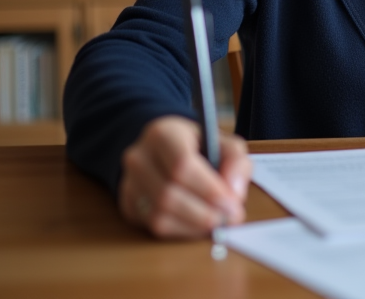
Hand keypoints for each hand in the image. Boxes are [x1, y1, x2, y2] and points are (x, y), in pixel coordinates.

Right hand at [118, 115, 252, 238]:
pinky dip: (182, 231)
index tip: (232, 204)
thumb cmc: (198, 148)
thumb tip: (233, 193)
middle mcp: (139, 157)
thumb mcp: (223, 143)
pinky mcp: (129, 204)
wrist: (166, 152)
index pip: (182, 165)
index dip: (208, 189)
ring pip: (159, 215)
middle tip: (229, 220)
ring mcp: (129, 182)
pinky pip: (154, 226)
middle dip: (203, 213)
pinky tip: (198, 225)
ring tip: (217, 223)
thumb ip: (236, 162)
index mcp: (162, 133)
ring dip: (194, 226)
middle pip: (168, 194)